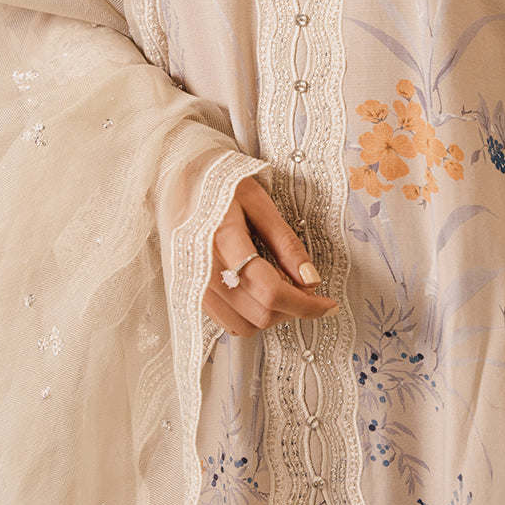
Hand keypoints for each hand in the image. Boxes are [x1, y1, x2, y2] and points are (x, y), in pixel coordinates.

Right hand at [202, 175, 336, 335]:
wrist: (177, 179)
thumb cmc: (218, 183)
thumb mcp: (258, 200)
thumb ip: (285, 241)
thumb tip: (310, 279)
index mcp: (222, 240)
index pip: (270, 290)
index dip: (306, 304)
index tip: (327, 304)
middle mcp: (204, 269)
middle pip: (260, 313)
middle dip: (293, 308)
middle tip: (304, 286)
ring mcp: (194, 285)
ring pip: (244, 325)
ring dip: (272, 314)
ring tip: (280, 284)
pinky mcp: (190, 292)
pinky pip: (226, 321)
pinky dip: (250, 315)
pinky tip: (259, 290)